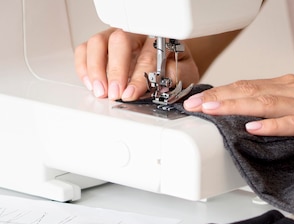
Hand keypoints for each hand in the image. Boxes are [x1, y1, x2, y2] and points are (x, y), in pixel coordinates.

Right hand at [74, 28, 199, 100]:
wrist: (170, 62)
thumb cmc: (175, 67)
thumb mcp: (185, 73)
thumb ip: (178, 76)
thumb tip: (162, 83)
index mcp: (158, 39)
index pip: (147, 55)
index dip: (138, 77)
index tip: (131, 93)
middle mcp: (135, 35)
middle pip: (118, 42)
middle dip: (114, 71)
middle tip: (114, 93)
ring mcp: (115, 38)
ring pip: (98, 43)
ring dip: (96, 69)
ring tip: (100, 91)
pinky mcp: (101, 46)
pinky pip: (85, 49)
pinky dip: (84, 67)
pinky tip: (91, 83)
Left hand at [182, 74, 293, 162]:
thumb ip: (279, 113)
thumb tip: (249, 120)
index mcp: (292, 88)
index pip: (249, 86)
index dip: (221, 92)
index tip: (198, 100)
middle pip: (251, 90)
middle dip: (219, 98)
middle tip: (194, 105)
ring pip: (266, 103)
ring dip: (235, 106)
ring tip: (212, 111)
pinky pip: (292, 123)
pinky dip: (271, 125)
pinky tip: (253, 128)